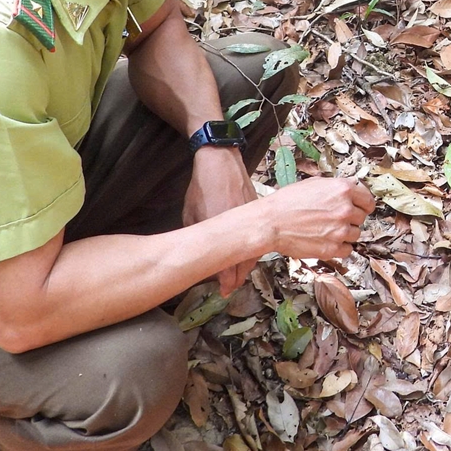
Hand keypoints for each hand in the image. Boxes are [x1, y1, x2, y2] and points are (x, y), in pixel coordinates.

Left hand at [184, 147, 258, 291]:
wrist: (221, 159)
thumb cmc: (202, 186)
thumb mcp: (192, 214)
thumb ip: (197, 235)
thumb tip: (198, 253)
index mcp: (223, 227)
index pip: (229, 262)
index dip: (227, 280)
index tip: (224, 291)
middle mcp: (242, 224)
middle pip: (246, 259)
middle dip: (238, 276)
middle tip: (230, 287)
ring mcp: (253, 216)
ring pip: (256, 247)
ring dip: (247, 262)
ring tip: (238, 273)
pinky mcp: (258, 208)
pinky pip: (258, 233)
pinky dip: (253, 245)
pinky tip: (246, 251)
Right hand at [264, 178, 374, 261]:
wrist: (270, 222)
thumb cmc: (286, 203)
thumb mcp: (314, 184)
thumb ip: (335, 187)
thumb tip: (348, 191)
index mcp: (343, 190)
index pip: (368, 200)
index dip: (364, 204)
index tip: (362, 208)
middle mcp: (345, 209)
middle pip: (361, 218)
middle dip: (351, 218)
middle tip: (335, 219)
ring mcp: (340, 230)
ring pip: (355, 234)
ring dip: (345, 233)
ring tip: (327, 229)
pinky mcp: (332, 248)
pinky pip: (348, 250)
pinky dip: (340, 247)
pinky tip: (328, 240)